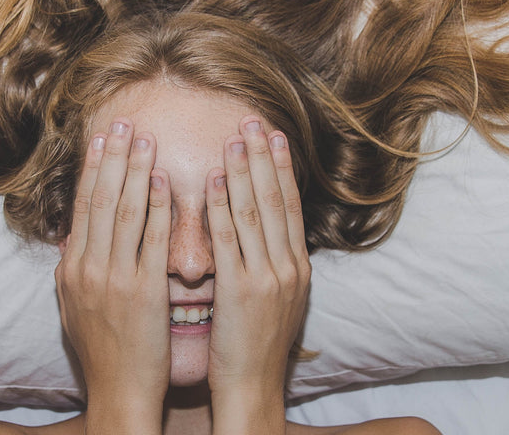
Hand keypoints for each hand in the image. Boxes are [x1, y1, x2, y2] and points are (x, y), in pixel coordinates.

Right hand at [54, 119, 170, 434]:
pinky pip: (151, 241)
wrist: (119, 393)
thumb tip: (69, 240)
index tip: (102, 136)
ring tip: (147, 140)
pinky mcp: (144, 293)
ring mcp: (115, 279)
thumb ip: (72, 270)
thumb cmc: (103, 352)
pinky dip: (158, 209)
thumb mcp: (74, 307)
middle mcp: (88, 268)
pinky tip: (166, 183)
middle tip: (124, 121)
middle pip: (101, 200)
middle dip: (113, 157)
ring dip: (136, 171)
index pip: (83, 206)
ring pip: (125, 213)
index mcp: (73, 269)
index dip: (93, 167)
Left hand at [206, 117, 310, 434]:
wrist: (252, 388)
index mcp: (297, 267)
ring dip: (242, 171)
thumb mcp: (277, 299)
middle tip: (253, 119)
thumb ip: (271, 261)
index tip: (273, 135)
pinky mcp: (241, 291)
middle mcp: (288, 267)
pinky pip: (230, 241)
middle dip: (264, 156)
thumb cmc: (256, 347)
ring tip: (233, 138)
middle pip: (276, 200)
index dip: (281, 167)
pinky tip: (211, 182)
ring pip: (254, 213)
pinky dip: (221, 208)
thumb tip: (264, 228)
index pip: (289, 205)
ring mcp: (267, 278)